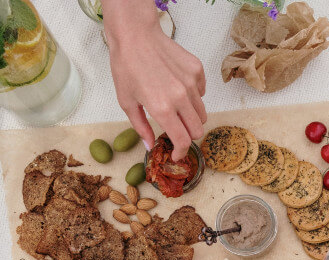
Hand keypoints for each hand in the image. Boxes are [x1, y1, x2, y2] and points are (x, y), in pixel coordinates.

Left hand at [103, 0, 205, 159]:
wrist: (136, 35)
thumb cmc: (127, 67)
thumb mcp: (126, 101)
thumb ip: (141, 127)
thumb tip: (150, 145)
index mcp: (162, 108)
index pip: (183, 140)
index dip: (181, 152)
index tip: (177, 154)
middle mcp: (181, 97)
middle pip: (198, 129)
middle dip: (188, 136)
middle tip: (177, 131)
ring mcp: (192, 83)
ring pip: (201, 112)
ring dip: (191, 117)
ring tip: (176, 108)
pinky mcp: (197, 70)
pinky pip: (202, 93)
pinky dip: (194, 96)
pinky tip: (178, 88)